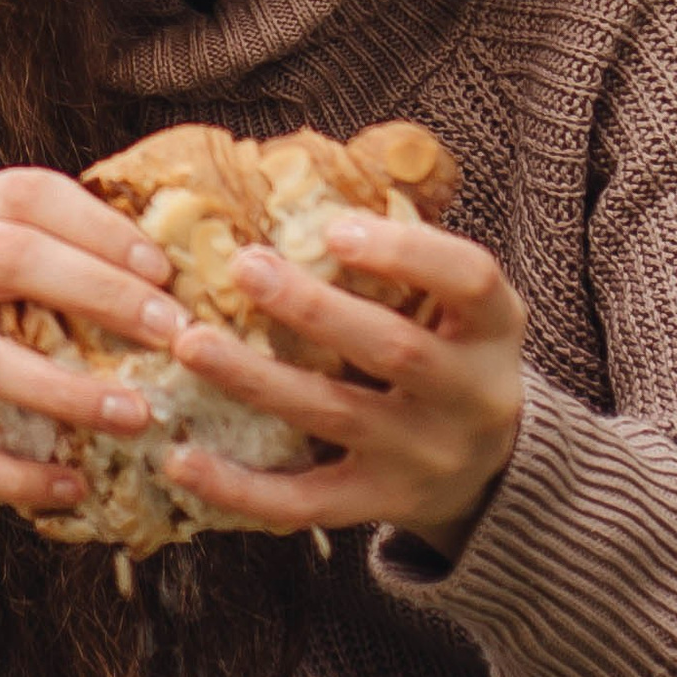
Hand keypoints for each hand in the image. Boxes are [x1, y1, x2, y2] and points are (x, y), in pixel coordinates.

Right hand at [0, 169, 172, 505]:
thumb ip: (40, 248)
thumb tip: (167, 274)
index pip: (26, 195)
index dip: (100, 227)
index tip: (164, 271)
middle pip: (9, 260)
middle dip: (102, 295)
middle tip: (174, 333)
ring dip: (68, 393)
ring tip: (137, 415)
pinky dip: (14, 475)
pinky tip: (70, 486)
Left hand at [148, 211, 525, 555]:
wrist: (494, 472)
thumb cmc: (450, 354)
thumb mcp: (458, 306)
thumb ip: (406, 253)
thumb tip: (306, 172)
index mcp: (493, 330)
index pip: (470, 280)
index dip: (406, 252)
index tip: (333, 227)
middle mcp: (470, 396)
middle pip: (393, 349)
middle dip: (313, 309)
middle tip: (242, 267)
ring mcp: (425, 458)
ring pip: (336, 416)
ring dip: (256, 379)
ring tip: (189, 343)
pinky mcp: (381, 505)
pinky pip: (306, 501)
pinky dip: (242, 487)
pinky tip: (182, 460)